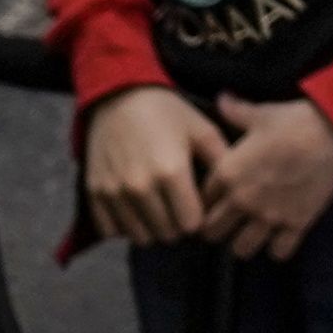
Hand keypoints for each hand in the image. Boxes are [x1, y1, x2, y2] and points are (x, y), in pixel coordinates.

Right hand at [82, 85, 219, 245]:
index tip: (197, 206)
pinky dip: (125, 225)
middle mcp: (140, 187)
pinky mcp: (95, 193)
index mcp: (171, 172)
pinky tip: (134, 208)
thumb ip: (222, 160)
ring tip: (158, 207)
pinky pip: (112, 231)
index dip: (198, 218)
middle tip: (178, 206)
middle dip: (177, 225)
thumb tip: (237, 189)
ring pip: (141, 237)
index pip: (191, 225)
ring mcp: (115, 192)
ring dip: (152, 228)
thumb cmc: (165, 112)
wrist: (118, 95)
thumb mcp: (201, 129)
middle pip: (167, 234)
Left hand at [199, 96, 332, 260]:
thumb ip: (235, 111)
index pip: (202, 199)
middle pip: (213, 231)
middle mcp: (242, 199)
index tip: (214, 199)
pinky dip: (277, 248)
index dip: (206, 200)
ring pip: (241, 249)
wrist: (332, 132)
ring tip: (249, 234)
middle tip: (227, 222)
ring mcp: (269, 216)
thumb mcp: (259, 114)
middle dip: (216, 228)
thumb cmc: (292, 120)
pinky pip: (278, 252)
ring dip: (243, 243)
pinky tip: (279, 237)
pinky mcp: (295, 225)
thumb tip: (222, 98)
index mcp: (228, 172)